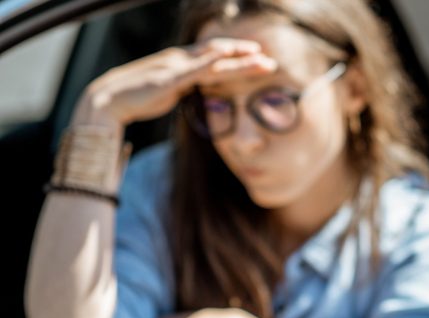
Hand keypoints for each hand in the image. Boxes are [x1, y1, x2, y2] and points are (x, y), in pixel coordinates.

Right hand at [74, 38, 276, 126]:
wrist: (108, 101)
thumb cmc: (137, 97)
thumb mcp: (168, 91)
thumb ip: (185, 87)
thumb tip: (198, 87)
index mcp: (180, 64)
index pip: (214, 57)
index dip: (237, 57)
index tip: (258, 59)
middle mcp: (180, 60)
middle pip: (219, 55)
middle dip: (245, 57)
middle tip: (270, 60)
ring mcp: (174, 67)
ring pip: (212, 60)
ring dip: (237, 59)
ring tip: (260, 58)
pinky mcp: (168, 78)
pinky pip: (193, 68)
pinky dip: (209, 61)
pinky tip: (224, 56)